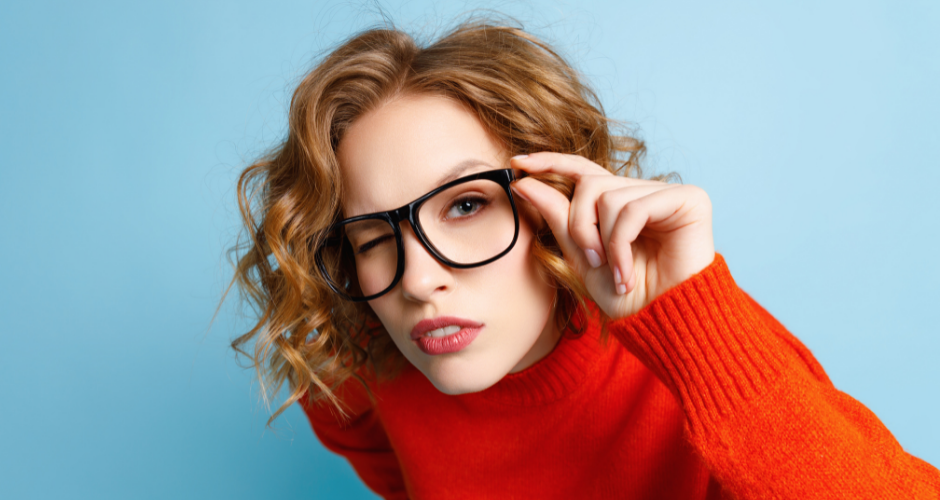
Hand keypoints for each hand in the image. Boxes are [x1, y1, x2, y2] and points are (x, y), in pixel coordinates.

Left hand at [509, 152, 714, 319]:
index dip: (551, 162)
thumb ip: (558, 219)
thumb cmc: (630, 296)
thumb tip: (524, 183)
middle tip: (592, 261)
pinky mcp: (688, 199)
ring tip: (616, 273)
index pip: (583, 169)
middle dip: (579, 226)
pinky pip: (633, 209)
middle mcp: (643, 192)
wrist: (664, 323)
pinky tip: (626, 274)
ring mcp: (667, 193)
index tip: (517, 163)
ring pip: (607, 196)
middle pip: (589, 184)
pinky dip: (621, 246)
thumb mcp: (582, 257)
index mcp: (620, 202)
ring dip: (603, 243)